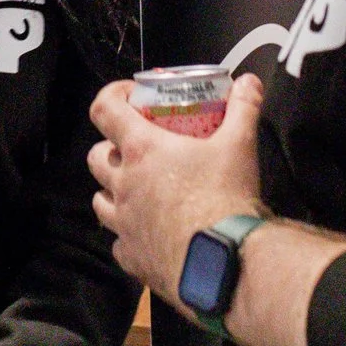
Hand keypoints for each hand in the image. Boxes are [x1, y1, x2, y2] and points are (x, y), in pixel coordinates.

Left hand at [87, 73, 268, 316]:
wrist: (225, 264)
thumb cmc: (226, 197)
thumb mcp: (239, 145)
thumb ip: (243, 108)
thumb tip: (250, 80)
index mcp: (142, 151)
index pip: (104, 110)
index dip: (112, 96)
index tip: (131, 96)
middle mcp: (123, 185)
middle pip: (96, 157)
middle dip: (111, 149)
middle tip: (138, 150)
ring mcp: (123, 224)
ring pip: (100, 201)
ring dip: (113, 191)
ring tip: (139, 191)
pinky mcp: (131, 257)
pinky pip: (119, 242)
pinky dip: (129, 234)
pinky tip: (150, 233)